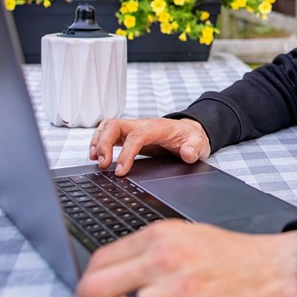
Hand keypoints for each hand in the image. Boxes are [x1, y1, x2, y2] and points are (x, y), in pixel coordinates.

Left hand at [75, 222, 296, 296]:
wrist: (278, 271)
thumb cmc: (233, 257)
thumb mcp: (187, 237)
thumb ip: (148, 253)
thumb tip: (109, 278)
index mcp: (160, 236)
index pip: (99, 261)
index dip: (85, 289)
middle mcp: (165, 260)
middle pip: (96, 290)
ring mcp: (179, 292)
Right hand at [90, 117, 210, 175]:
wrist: (189, 132)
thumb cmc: (191, 137)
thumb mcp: (199, 143)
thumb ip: (194, 148)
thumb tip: (188, 154)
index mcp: (158, 128)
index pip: (137, 136)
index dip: (126, 153)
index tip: (121, 171)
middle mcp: (142, 125)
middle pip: (115, 125)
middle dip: (104, 143)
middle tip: (102, 164)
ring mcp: (133, 128)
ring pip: (108, 126)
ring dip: (98, 141)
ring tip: (96, 160)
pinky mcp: (128, 134)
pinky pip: (108, 133)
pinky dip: (98, 142)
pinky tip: (97, 156)